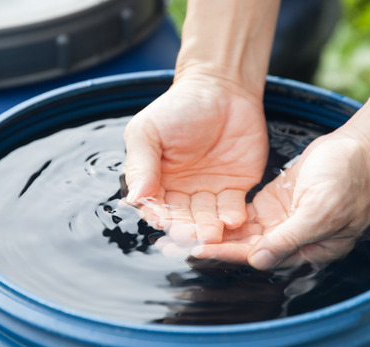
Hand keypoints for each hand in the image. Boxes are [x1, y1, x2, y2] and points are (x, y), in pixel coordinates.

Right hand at [123, 74, 268, 243]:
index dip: (159, 215)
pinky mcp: (236, 189)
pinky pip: (233, 208)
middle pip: (182, 218)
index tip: (163, 222)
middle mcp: (182, 192)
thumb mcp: (149, 131)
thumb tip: (133, 198)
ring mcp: (209, 192)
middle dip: (186, 229)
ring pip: (207, 219)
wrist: (222, 87)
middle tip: (191, 236)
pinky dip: (233, 217)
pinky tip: (234, 220)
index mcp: (156, 181)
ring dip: (209, 228)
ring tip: (213, 233)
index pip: (155, 206)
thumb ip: (140, 164)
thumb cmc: (179, 106)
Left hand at [191, 130, 369, 268]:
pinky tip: (198, 214)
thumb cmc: (350, 177)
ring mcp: (282, 223)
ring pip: (242, 234)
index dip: (227, 254)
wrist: (362, 147)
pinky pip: (245, 217)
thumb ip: (290, 237)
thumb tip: (258, 261)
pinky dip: (223, 217)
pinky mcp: (274, 206)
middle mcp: (292, 242)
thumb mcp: (322, 210)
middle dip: (211, 247)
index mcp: (308, 250)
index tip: (196, 251)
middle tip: (173, 245)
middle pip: (245, 249)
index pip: (260, 256)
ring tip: (179, 233)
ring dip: (212, 234)